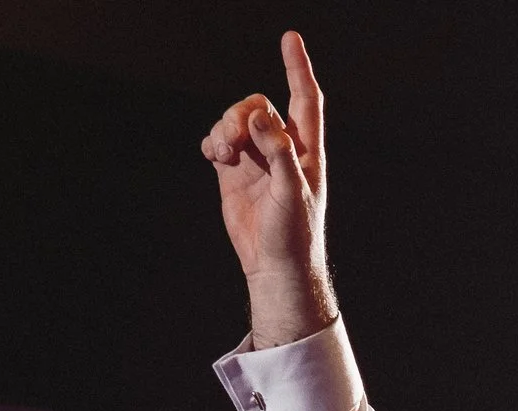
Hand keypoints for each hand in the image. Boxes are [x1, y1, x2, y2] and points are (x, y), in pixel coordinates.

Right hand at [200, 31, 335, 347]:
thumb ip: (279, 151)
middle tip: (232, 141)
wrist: (274, 266)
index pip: (305, 100)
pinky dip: (211, 142)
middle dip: (239, 114)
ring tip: (221, 153)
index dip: (298, 68)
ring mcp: (257, 159)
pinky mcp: (234, 172)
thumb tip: (259, 115)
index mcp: (306, 151)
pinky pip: (217, 141)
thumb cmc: (295, 234)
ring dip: (222, 128)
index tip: (290, 38)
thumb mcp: (292, 192)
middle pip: (256, 106)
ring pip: (234, 121)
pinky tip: (213, 156)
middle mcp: (282, 149)